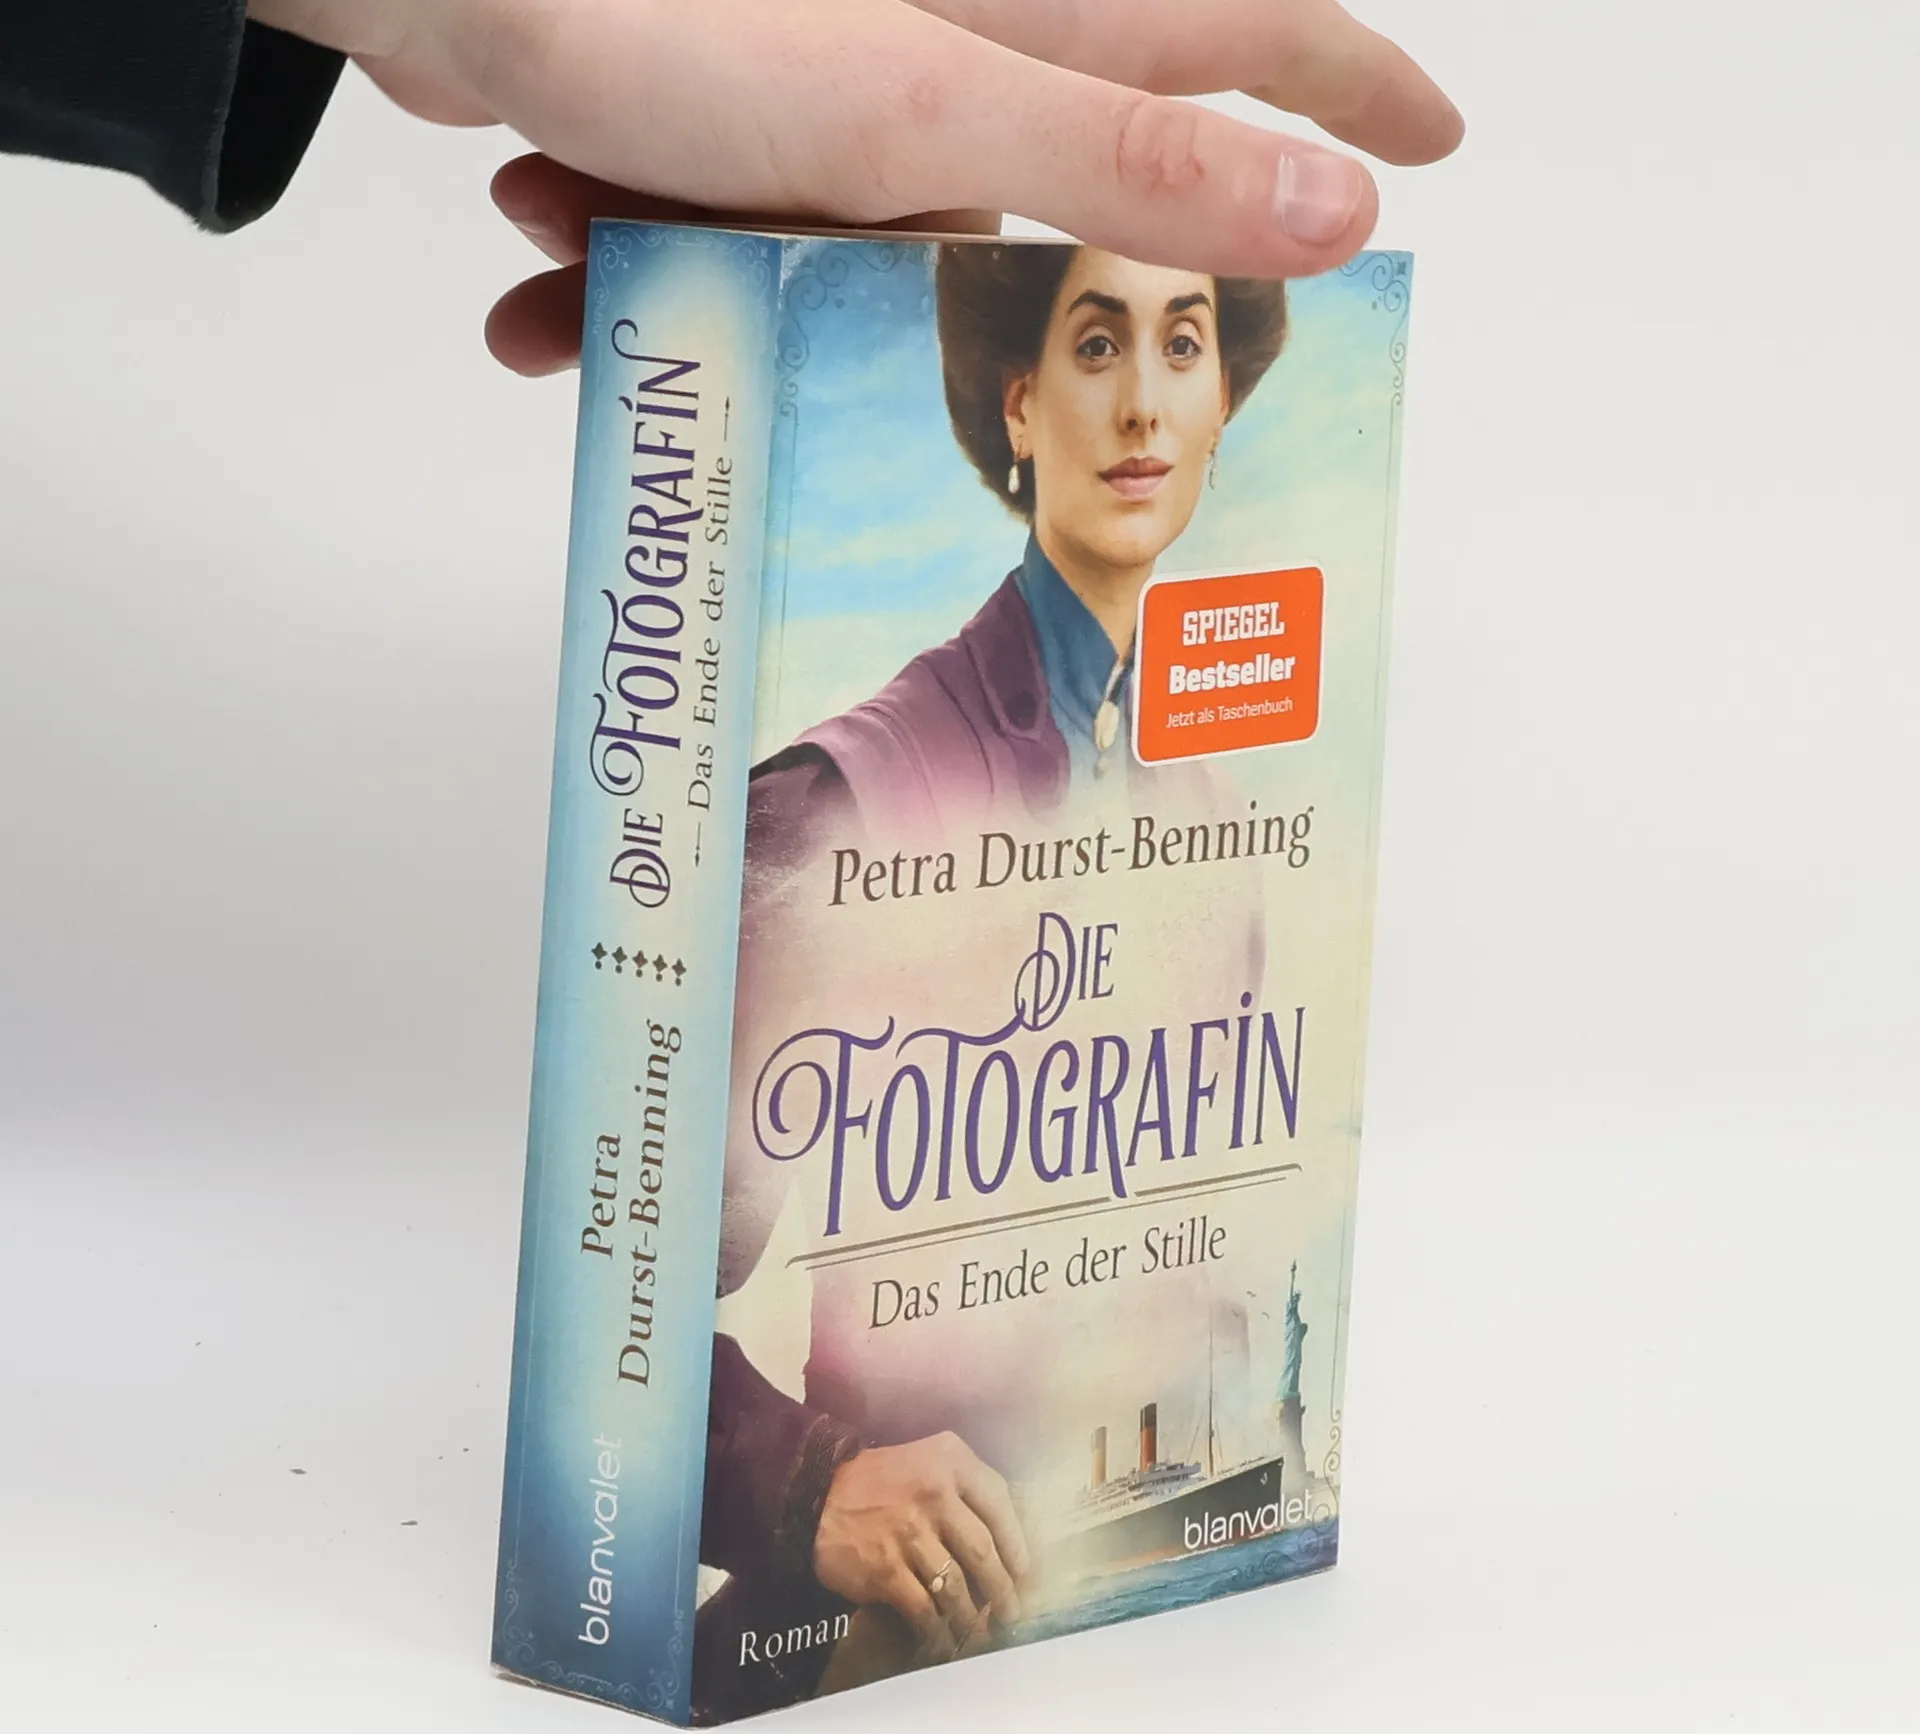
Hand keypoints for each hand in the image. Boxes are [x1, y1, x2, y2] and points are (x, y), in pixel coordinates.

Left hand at [248, 0, 1460, 366]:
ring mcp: (825, 83)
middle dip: (957, 302)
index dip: (1354, 85)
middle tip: (931, 384)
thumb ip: (1128, 160)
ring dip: (741, 302)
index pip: (1249, 38)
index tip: (1440, 132)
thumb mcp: (930, 106)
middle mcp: (941, 43)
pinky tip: (552, 285)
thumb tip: (1331, 209)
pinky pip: (726, 239)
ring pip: (855, 243)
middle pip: (1034, 195)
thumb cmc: (663, 10)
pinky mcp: (714, 116)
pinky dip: (640, 281)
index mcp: (1029, 27)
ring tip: (618, 285)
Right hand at [811, 1431, 1031, 1661]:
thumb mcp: (925, 1462)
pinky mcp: (886, 1568)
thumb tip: (1005, 1542)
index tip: (1026, 1573)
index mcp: (949, 1460)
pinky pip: (924, 1609)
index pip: (1000, 1503)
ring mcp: (910, 1532)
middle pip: (984, 1552)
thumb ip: (963, 1488)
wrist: (814, 1496)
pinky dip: (938, 1630)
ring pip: (957, 1586)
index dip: (1018, 1544)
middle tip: (1012, 1613)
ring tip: (979, 1630)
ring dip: (971, 1616)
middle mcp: (934, 1492)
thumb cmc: (878, 1482)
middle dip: (1004, 1590)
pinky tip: (943, 1639)